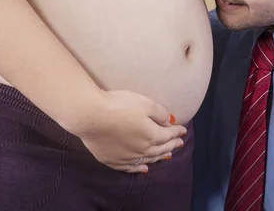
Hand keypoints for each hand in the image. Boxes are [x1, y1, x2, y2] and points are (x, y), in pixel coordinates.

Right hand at [71, 90, 186, 173]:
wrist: (90, 115)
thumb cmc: (119, 106)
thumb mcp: (145, 103)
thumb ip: (160, 113)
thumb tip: (170, 121)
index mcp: (152, 135)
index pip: (168, 134)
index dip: (176, 131)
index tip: (183, 130)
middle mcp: (142, 149)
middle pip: (160, 148)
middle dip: (171, 145)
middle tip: (179, 143)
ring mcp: (127, 157)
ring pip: (148, 160)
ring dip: (159, 157)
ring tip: (167, 156)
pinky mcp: (112, 160)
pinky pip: (130, 168)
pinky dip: (139, 169)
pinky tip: (144, 169)